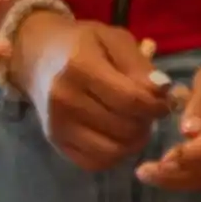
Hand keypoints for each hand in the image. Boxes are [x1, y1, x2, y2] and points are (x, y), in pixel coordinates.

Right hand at [26, 13, 172, 171]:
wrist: (37, 56)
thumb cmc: (81, 43)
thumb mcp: (113, 39)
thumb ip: (139, 64)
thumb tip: (162, 89)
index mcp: (80, 67)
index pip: (131, 100)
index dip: (157, 106)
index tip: (163, 102)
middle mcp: (65, 99)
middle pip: (124, 128)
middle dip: (146, 123)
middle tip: (148, 112)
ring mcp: (58, 125)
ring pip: (113, 151)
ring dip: (133, 142)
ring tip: (135, 124)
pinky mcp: (56, 143)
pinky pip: (96, 162)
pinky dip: (114, 154)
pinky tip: (117, 136)